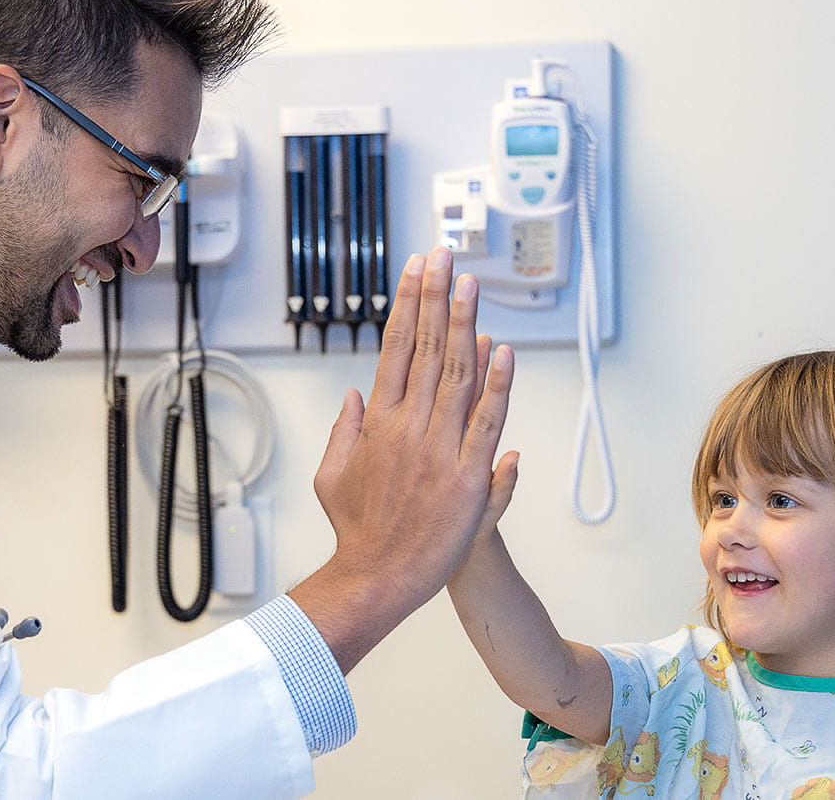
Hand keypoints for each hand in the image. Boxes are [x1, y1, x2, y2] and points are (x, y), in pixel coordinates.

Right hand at [289, 247, 514, 671]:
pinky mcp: (466, 476)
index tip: (415, 271)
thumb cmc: (356, 531)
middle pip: (426, 349)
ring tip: (469, 284)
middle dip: (434, 298)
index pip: (395, 348)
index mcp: (377, 423)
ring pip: (456, 374)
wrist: (377, 578)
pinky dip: (496, 385)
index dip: (407, 305)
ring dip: (464, 324)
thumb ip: (344, 432)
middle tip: (443, 256)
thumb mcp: (332, 475)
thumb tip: (355, 397)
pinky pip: (486, 422)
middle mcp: (407, 427)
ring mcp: (438, 449)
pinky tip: (502, 350)